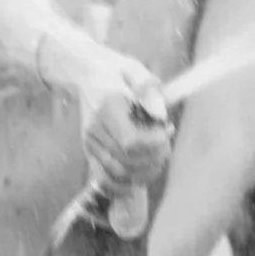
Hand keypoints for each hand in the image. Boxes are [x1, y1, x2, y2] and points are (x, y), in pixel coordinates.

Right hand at [63, 39, 173, 188]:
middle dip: (154, 157)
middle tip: (166, 144)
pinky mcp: (89, 153)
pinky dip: (125, 185)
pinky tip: (142, 177)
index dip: (154, 143)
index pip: (130, 141)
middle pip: (126, 160)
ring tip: (159, 158)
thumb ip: (150, 90)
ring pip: (118, 173)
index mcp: (106, 108)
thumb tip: (160, 115)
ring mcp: (90, 144)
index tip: (168, 129)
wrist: (86, 76)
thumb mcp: (136, 70)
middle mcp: (94, 129)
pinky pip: (106, 179)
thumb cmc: (115, 72)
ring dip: (144, 172)